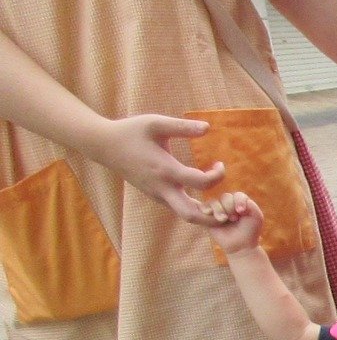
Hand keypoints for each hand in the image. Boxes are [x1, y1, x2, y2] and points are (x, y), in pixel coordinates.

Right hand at [89, 115, 225, 223]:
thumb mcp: (156, 123)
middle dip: (213, 216)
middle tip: (229, 207)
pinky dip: (195, 209)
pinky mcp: (155, 196)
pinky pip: (178, 209)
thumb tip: (208, 127)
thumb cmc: (132, 131)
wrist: (104, 145)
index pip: (200, 183)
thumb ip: (182, 126)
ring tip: (221, 205)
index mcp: (165, 169)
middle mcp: (162, 188)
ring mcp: (157, 195)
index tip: (220, 164)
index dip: (217, 176)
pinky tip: (207, 200)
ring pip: (185, 215)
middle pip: (191, 215)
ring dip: (206, 215)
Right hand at [202, 192, 263, 254]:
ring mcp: (218, 210)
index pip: (238, 195)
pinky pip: (204, 207)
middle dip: (229, 207)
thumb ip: (251, 205)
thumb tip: (236, 197)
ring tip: (223, 219)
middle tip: (234, 219)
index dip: (239, 201)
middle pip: (226, 197)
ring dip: (219, 210)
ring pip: (214, 202)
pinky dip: (206, 208)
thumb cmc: (250, 232)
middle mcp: (229, 204)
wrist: (241, 246)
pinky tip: (209, 213)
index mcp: (241, 202)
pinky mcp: (209, 216)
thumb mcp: (257, 218)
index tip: (241, 211)